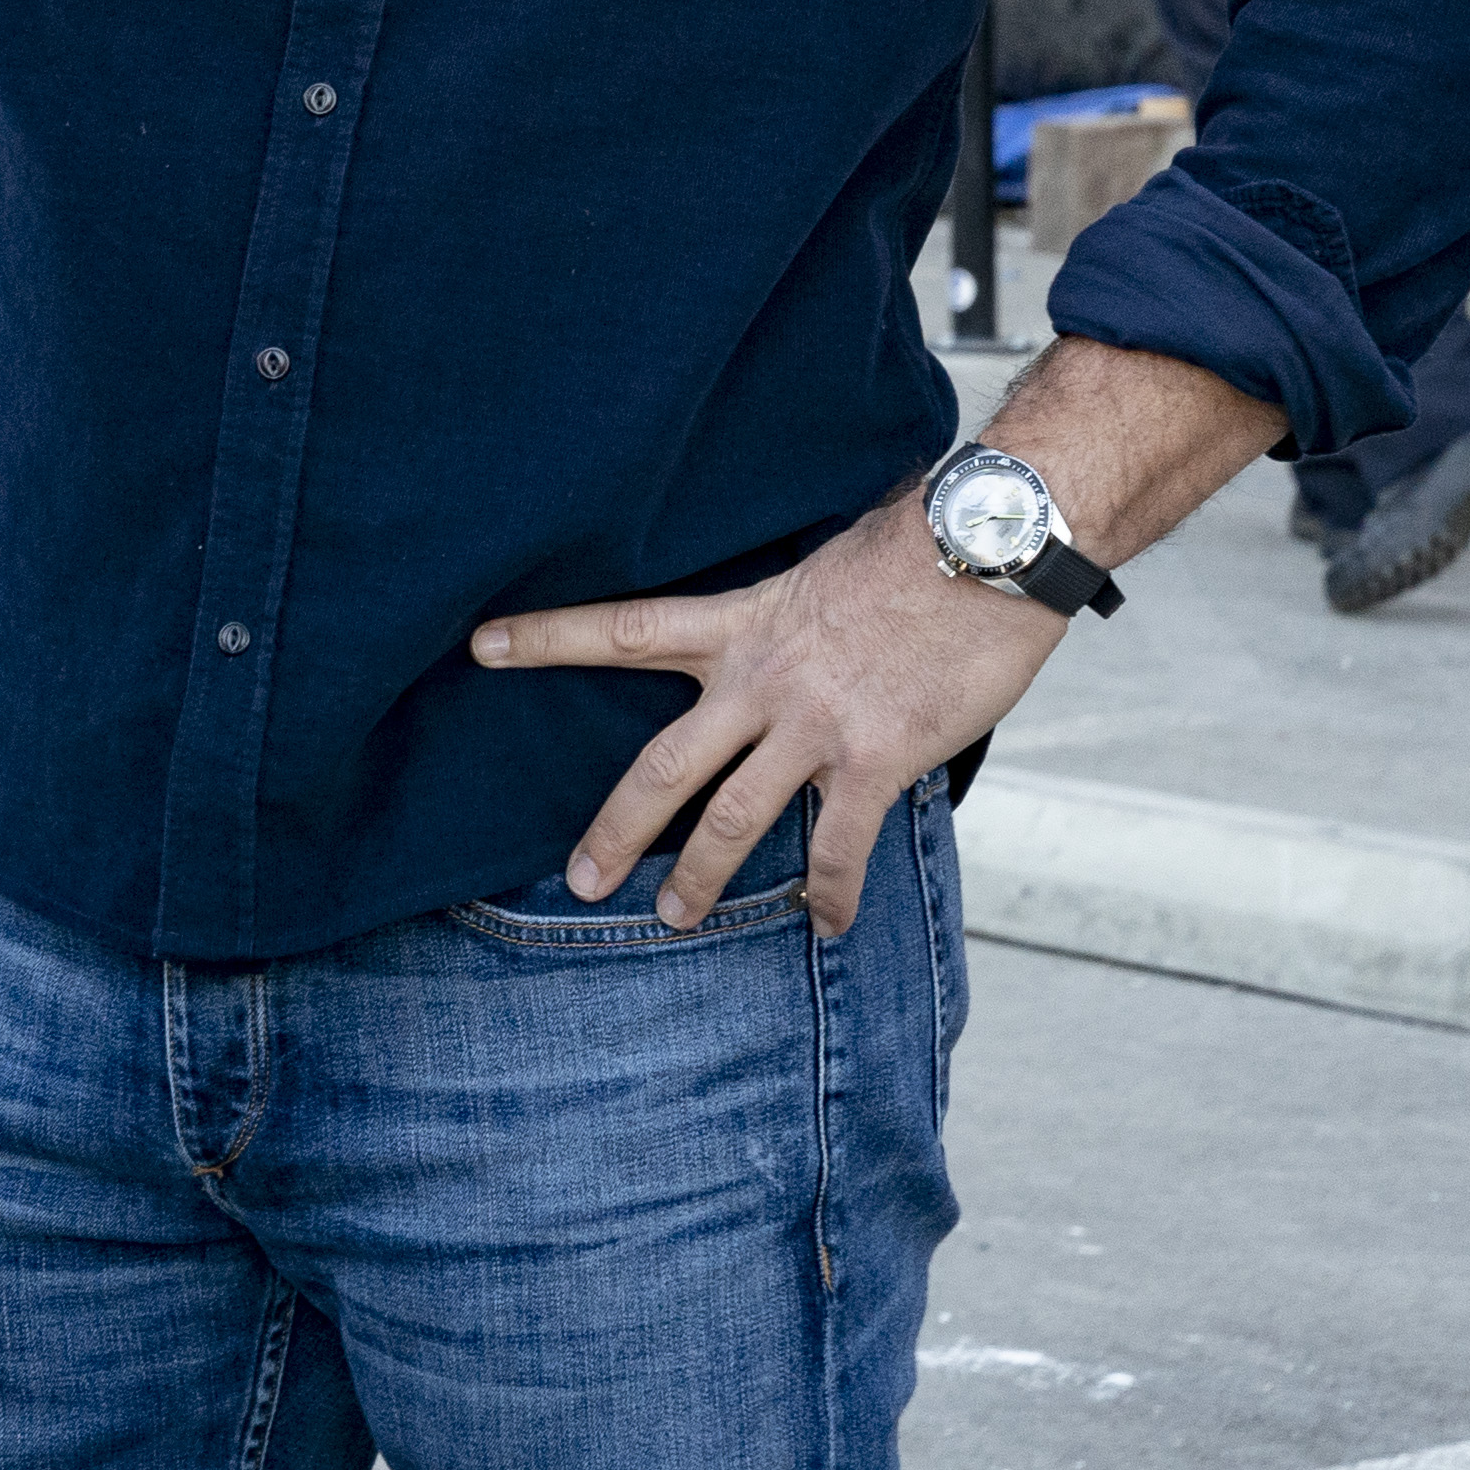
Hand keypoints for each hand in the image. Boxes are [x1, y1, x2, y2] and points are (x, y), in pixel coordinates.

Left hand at [471, 491, 1064, 934]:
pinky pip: (836, 846)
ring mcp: (813, 725)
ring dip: (702, 880)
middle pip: (663, 767)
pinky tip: (826, 922)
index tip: (480, 646)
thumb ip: (786, 612)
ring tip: (677, 920)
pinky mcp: (874, 759)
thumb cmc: (916, 547)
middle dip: (616, 829)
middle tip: (579, 879)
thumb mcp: (822, 566)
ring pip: (732, 820)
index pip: (621, 629)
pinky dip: (829, 893)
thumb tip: (781, 630)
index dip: (546, 637)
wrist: (989, 548)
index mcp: (740, 622)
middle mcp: (760, 680)